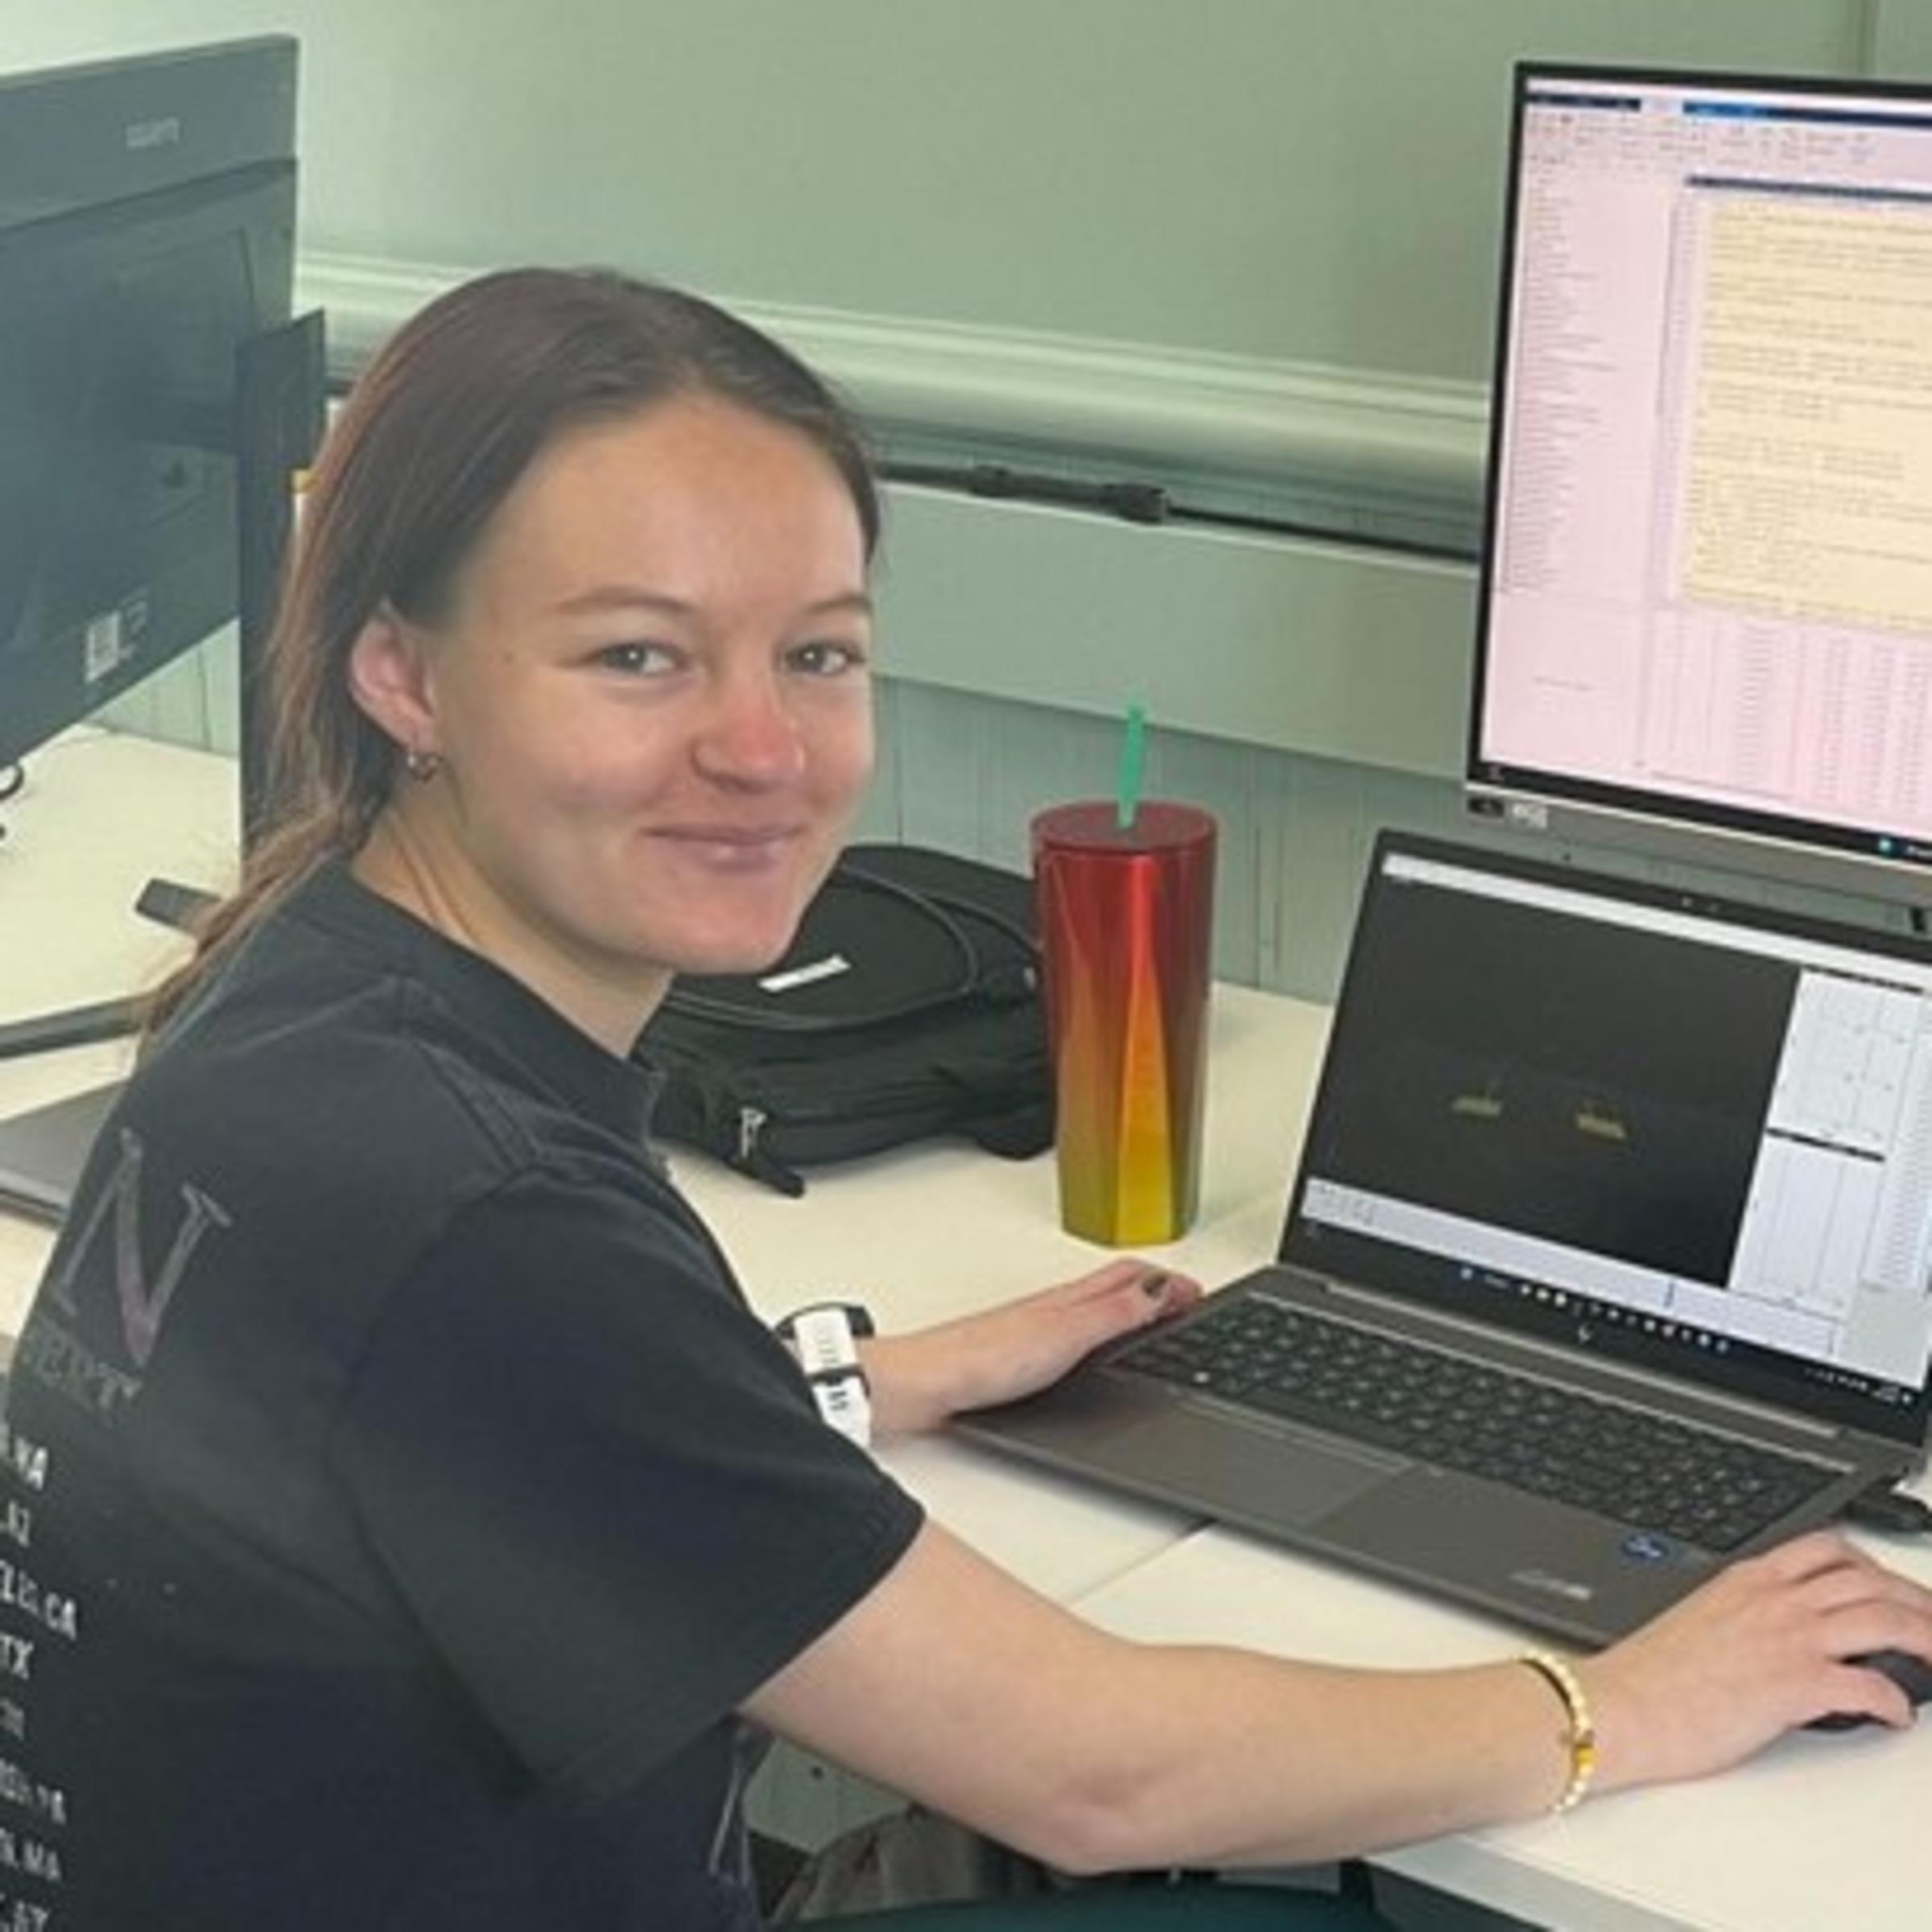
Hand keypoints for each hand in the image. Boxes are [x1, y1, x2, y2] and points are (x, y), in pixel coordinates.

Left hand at [862, 1259, 1201, 1435]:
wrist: (925, 1384)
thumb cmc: (983, 1358)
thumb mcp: (1065, 1336)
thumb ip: (1114, 1314)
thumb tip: (1161, 1289)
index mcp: (1070, 1298)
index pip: (1132, 1276)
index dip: (1170, 1282)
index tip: (1200, 1291)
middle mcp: (1054, 1307)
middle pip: (1115, 1286)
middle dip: (1155, 1287)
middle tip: (1185, 1296)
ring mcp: (1035, 1329)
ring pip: (1094, 1306)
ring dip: (1129, 1305)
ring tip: (1153, 1311)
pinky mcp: (1018, 1355)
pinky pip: (1073, 1332)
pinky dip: (1099, 1331)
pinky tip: (1092, 1350)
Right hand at [1582, 1531, 1931, 1791]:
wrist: (1622, 1706)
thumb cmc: (1648, 1675)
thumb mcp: (1698, 1620)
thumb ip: (1743, 1615)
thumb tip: (1772, 1635)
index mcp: (1748, 1579)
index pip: (1828, 1549)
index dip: (1873, 1564)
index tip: (1890, 1584)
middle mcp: (1774, 1600)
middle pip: (1869, 1580)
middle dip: (1915, 1600)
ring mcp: (1787, 1639)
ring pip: (1883, 1619)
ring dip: (1925, 1637)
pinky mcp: (1796, 1687)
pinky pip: (1869, 1686)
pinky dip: (1896, 1701)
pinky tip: (1897, 1714)